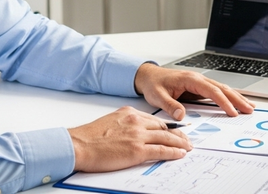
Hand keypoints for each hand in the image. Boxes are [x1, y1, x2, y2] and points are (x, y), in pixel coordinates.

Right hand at [68, 106, 192, 171]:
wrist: (79, 145)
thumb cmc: (89, 137)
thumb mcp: (110, 121)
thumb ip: (125, 123)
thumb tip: (134, 132)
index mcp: (129, 113)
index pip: (155, 120)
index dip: (168, 128)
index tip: (175, 131)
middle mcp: (136, 121)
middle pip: (164, 128)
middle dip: (178, 135)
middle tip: (187, 140)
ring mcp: (138, 135)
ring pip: (167, 138)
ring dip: (180, 144)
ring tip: (188, 148)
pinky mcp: (137, 150)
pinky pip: (161, 150)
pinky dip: (173, 152)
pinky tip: (180, 154)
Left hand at [133, 63, 254, 119]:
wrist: (148, 76)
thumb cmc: (153, 84)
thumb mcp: (157, 96)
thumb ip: (170, 105)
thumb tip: (181, 115)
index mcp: (190, 79)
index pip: (212, 91)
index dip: (224, 102)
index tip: (232, 112)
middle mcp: (198, 79)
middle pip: (222, 88)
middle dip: (237, 99)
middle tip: (249, 109)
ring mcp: (200, 83)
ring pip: (222, 89)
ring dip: (236, 97)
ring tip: (249, 106)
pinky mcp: (199, 88)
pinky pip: (217, 92)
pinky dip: (228, 97)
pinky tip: (236, 102)